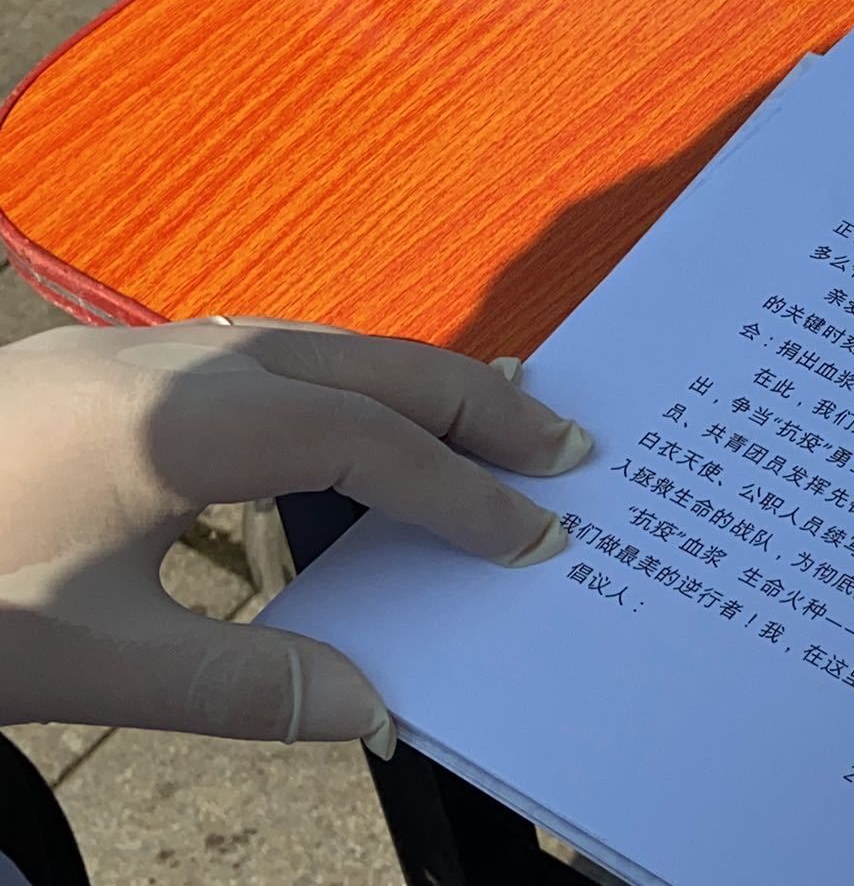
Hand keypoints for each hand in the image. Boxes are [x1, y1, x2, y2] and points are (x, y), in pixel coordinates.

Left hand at [0, 319, 590, 756]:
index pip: (366, 445)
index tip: (538, 537)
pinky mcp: (110, 361)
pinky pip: (268, 347)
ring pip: (319, 340)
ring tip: (492, 416)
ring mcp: (140, 348)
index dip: (464, 493)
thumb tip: (376, 709)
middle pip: (366, 362)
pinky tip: (350, 410)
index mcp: (183, 426)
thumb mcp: (88, 663)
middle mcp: (176, 362)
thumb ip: (247, 686)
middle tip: (569, 445)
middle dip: (475, 402)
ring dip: (412, 380)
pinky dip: (345, 374)